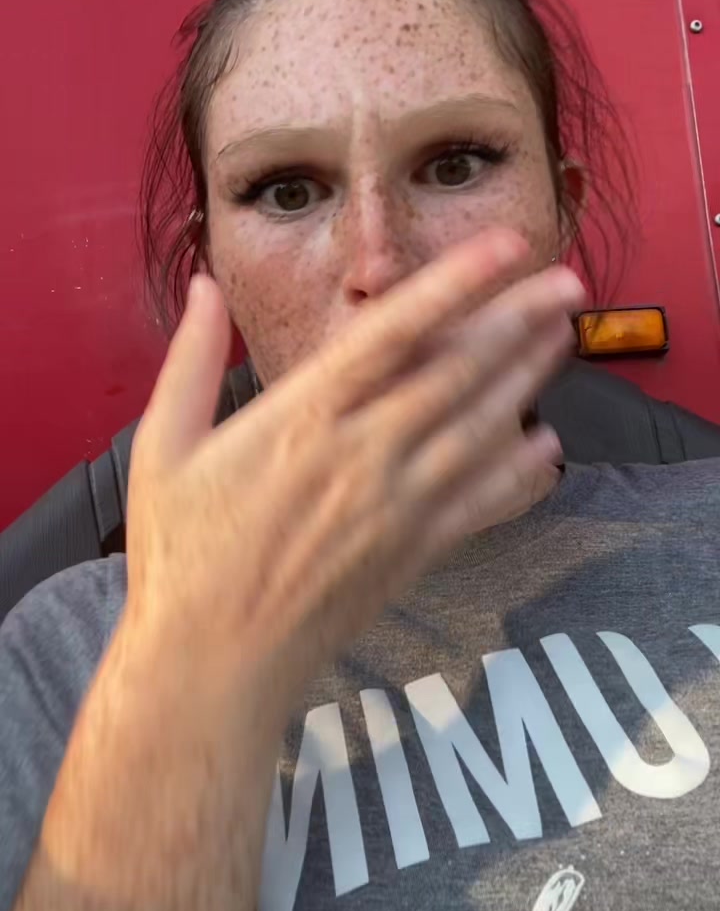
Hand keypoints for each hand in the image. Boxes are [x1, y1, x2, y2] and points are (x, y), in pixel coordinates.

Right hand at [124, 229, 583, 700]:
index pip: (392, 332)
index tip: (504, 249)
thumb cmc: (180, 555)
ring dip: (528, 379)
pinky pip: (481, 504)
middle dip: (518, 321)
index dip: (454, 283)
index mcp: (301, 417)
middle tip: (567, 282)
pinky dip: (520, 473)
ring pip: (479, 429)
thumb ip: (190, 361)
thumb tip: (202, 288)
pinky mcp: (412, 552)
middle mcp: (360, 454)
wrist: (212, 661)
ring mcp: (394, 506)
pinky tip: (547, 446)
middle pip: (456, 373)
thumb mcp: (163, 447)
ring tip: (566, 337)